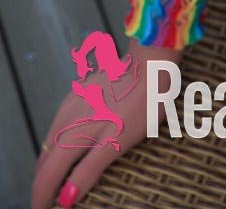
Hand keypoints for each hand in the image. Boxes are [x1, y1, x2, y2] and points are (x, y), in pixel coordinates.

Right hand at [30, 38, 182, 208]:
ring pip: (50, 141)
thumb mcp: (117, 141)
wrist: (151, 61)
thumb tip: (66, 198)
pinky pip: (60, 124)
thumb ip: (89, 169)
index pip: (48, 175)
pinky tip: (66, 146)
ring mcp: (71, 103)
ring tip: (53, 180)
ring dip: (48, 164)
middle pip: (45, 159)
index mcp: (72, 134)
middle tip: (45, 200)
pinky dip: (57, 144)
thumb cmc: (140, 103)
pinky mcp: (80, 93)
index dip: (42, 196)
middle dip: (42, 183)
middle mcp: (65, 118)